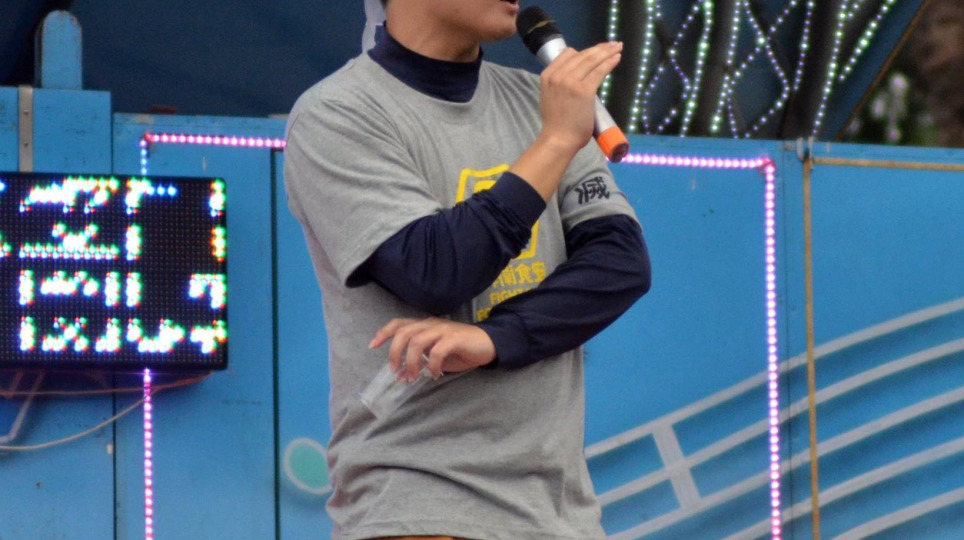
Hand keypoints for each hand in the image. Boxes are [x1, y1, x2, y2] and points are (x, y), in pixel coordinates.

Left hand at [369, 318, 496, 381]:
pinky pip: (437, 351)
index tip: (372, 346)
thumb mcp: (436, 357)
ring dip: (411, 361)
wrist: (487, 344)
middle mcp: (431, 324)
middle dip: (394, 352)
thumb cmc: (460, 350)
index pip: (399, 323)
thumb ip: (420, 362)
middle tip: (395, 370)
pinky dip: (432, 365)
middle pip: (404, 332)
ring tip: (414, 376)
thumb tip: (402, 376)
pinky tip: (435, 375)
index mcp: (424, 325)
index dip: (384, 333)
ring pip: (417, 340)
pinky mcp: (455, 338)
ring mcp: (443, 330)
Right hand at [538, 41, 622, 154]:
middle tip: (613, 44)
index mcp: (548, 75)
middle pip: (583, 55)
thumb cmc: (557, 123)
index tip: (598, 50)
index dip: (586, 51)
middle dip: (600, 48)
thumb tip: (576, 75)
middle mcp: (557, 75)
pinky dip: (609, 62)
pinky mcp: (584, 90)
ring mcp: (570, 81)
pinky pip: (599, 71)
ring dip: (607, 52)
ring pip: (592, 60)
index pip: (569, 54)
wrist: (558, 139)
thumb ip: (560, 83)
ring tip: (618, 47)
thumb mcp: (551, 96)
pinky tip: (617, 58)